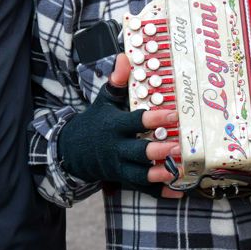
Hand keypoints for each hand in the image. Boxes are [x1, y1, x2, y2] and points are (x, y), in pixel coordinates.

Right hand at [59, 55, 178, 189]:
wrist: (72, 151)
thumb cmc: (94, 122)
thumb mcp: (103, 100)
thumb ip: (117, 81)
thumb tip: (125, 58)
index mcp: (114, 126)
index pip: (135, 121)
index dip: (154, 119)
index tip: (174, 115)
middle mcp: (116, 148)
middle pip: (136, 152)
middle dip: (156, 150)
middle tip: (176, 147)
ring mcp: (119, 166)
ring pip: (138, 174)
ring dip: (157, 174)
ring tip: (176, 171)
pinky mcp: (123, 179)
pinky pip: (141, 188)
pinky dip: (159, 192)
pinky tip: (178, 191)